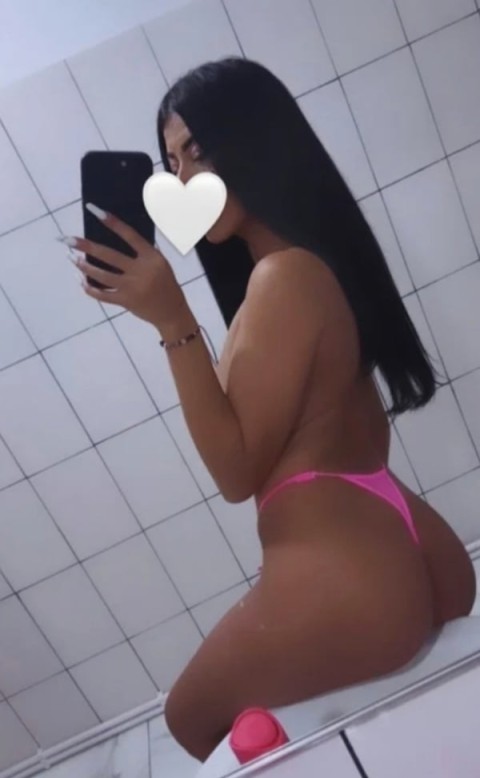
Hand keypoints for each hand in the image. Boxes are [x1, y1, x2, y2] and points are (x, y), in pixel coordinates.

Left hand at [64, 207, 186, 328]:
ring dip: (84, 266)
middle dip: (86, 246)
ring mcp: (132, 288)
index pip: (129, 235)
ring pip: (101, 275)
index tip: (94, 210)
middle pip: (109, 255)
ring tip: (71, 258)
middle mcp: (141, 271)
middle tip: (68, 239)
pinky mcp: (125, 302)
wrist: (172, 313)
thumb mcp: (161, 264)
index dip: (112, 222)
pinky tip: (81, 280)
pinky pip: (102, 295)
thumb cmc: (166, 284)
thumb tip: (117, 238)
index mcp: (151, 258)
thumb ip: (143, 252)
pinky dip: (89, 288)